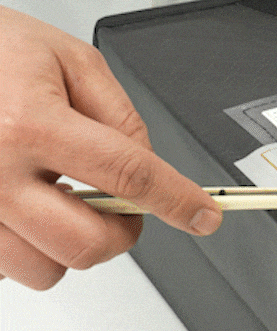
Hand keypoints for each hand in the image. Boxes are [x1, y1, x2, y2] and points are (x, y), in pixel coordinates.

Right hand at [0, 6, 221, 289]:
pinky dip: (29, 246)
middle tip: (124, 206)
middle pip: (87, 243)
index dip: (176, 201)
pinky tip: (26, 205)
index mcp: (29, 123)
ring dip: (72, 244)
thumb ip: (120, 117)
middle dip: (122, 232)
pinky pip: (6, 266)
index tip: (203, 216)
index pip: (127, 175)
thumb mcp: (71, 60)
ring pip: (45, 269)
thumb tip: (148, 167)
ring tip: (62, 199)